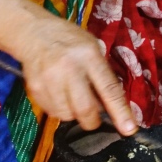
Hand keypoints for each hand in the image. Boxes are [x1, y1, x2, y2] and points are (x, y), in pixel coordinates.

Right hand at [20, 17, 136, 133]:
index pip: (108, 89)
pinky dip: (59, 109)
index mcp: (89, 56)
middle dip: (92, 121)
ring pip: (67, 114)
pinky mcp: (35, 88)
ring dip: (74, 113)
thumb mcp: (92, 49)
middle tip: (93, 118)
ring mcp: (49, 78)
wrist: (33, 32)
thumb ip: (102, 76)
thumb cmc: (69, 41)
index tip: (129, 129)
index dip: (120, 112)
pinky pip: (52, 112)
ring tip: (71, 96)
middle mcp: (69, 67)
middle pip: (85, 109)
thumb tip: (111, 107)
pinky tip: (58, 94)